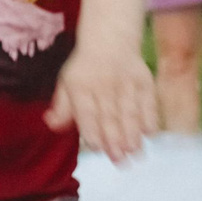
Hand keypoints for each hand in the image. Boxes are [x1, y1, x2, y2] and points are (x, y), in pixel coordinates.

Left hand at [46, 40, 156, 162]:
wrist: (110, 40)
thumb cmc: (85, 69)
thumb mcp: (66, 83)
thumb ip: (61, 107)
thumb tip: (51, 124)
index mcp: (80, 86)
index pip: (86, 111)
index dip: (91, 129)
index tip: (96, 148)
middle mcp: (103, 85)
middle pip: (109, 116)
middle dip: (114, 140)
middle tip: (119, 161)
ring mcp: (126, 83)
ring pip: (129, 112)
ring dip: (133, 134)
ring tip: (135, 153)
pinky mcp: (144, 81)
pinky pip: (148, 101)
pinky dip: (150, 117)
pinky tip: (150, 133)